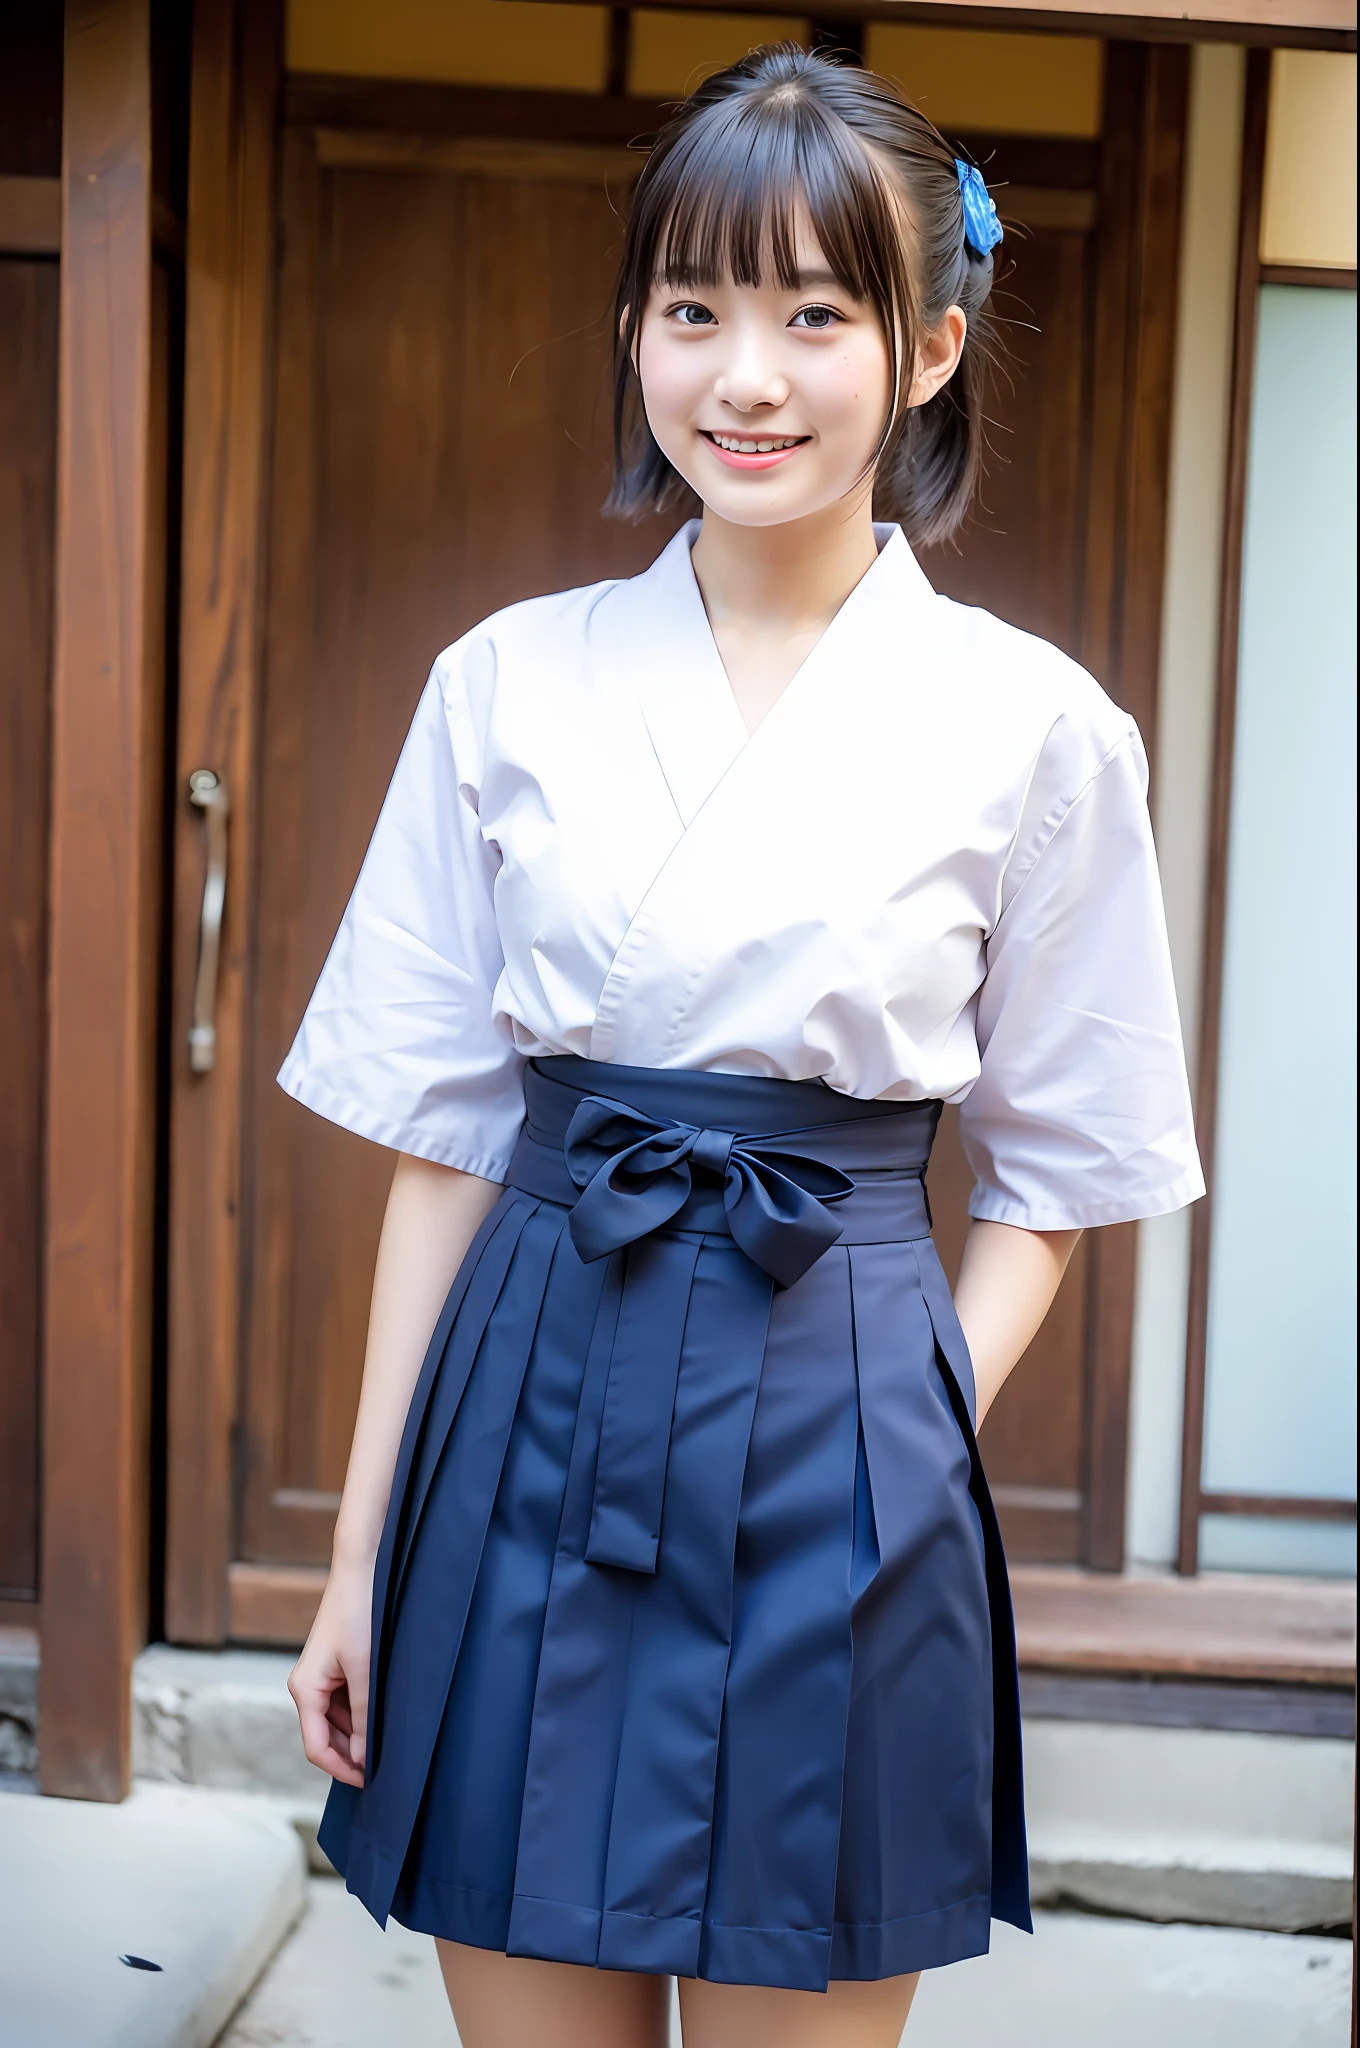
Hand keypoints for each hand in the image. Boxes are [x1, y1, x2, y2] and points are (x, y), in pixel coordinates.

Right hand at [288, 1555, 374, 1788]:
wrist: (361, 1570)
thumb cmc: (359, 1613)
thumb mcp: (363, 1668)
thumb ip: (362, 1715)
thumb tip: (362, 1757)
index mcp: (305, 1690)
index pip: (316, 1748)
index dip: (342, 1769)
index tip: (370, 1782)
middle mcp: (307, 1687)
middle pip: (325, 1738)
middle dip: (351, 1755)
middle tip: (385, 1768)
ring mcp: (321, 1678)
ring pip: (337, 1723)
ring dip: (358, 1736)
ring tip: (389, 1744)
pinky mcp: (336, 1668)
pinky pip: (345, 1704)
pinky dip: (361, 1716)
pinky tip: (383, 1718)